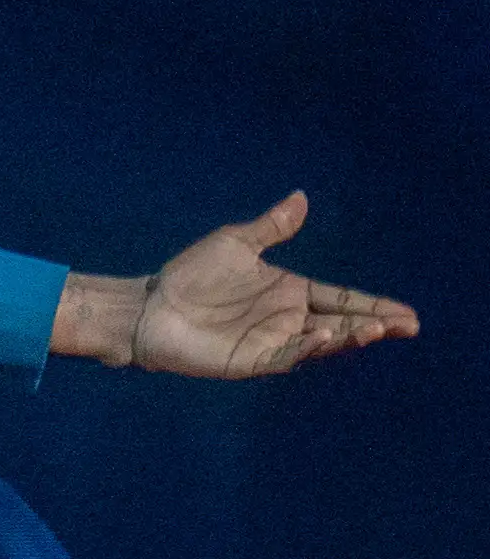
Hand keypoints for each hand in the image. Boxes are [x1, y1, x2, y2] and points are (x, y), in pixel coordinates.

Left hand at [68, 193, 416, 379]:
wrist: (150, 306)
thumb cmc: (190, 276)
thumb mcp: (235, 244)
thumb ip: (271, 227)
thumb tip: (300, 197)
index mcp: (290, 292)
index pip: (342, 299)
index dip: (373, 306)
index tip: (407, 313)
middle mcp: (287, 319)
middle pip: (341, 324)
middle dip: (374, 326)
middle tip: (408, 327)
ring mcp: (271, 341)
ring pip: (321, 343)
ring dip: (349, 338)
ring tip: (377, 330)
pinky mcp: (250, 360)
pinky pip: (285, 356)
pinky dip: (306, 348)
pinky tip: (325, 336)